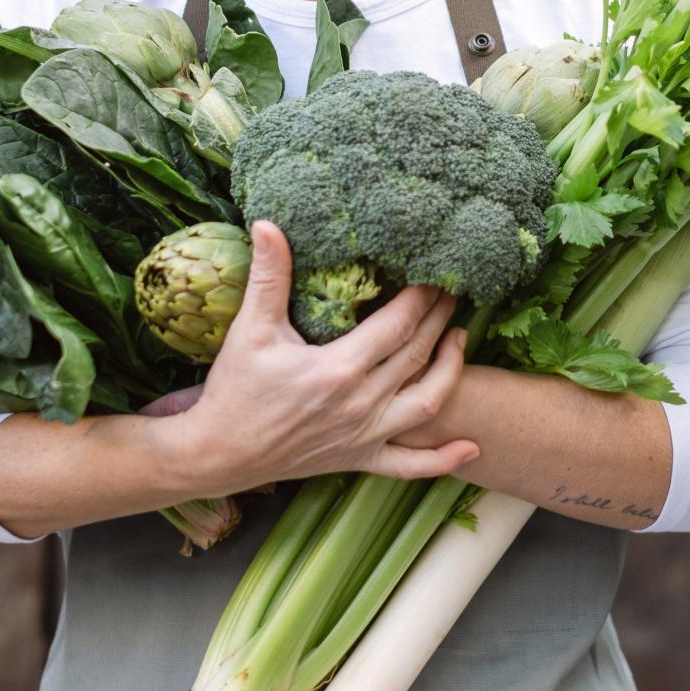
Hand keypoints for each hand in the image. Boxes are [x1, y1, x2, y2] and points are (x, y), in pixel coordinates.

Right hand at [156, 220, 481, 494]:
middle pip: (417, 355)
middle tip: (453, 292)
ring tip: (460, 339)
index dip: (421, 297)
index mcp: (338, 369)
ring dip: (451, 371)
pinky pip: (410, 466)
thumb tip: (267, 224)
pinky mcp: (358, 460)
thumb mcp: (251, 329)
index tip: (434, 273)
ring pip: (426, 403)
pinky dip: (442, 459)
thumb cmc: (235, 390)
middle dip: (438, 319)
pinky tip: (470, 447)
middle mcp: (360, 405)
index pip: (397, 325)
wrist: (219, 453)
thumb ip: (268, 276)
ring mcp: (364, 436)